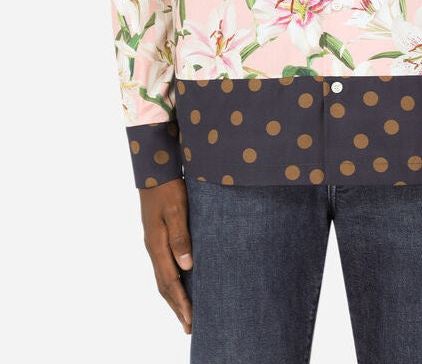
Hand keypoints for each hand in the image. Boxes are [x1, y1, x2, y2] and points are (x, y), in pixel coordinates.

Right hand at [139, 178, 193, 333]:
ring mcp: (154, 243)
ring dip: (174, 298)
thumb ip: (181, 237)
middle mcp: (153, 248)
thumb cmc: (168, 188)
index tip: (191, 320)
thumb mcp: (177, 209)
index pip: (170, 282)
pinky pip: (164, 267)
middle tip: (189, 327)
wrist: (154, 170)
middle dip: (177, 307)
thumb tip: (187, 267)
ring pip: (163, 278)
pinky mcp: (158, 237)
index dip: (181, 302)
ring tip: (185, 314)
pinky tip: (181, 284)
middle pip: (164, 286)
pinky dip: (172, 283)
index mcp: (157, 245)